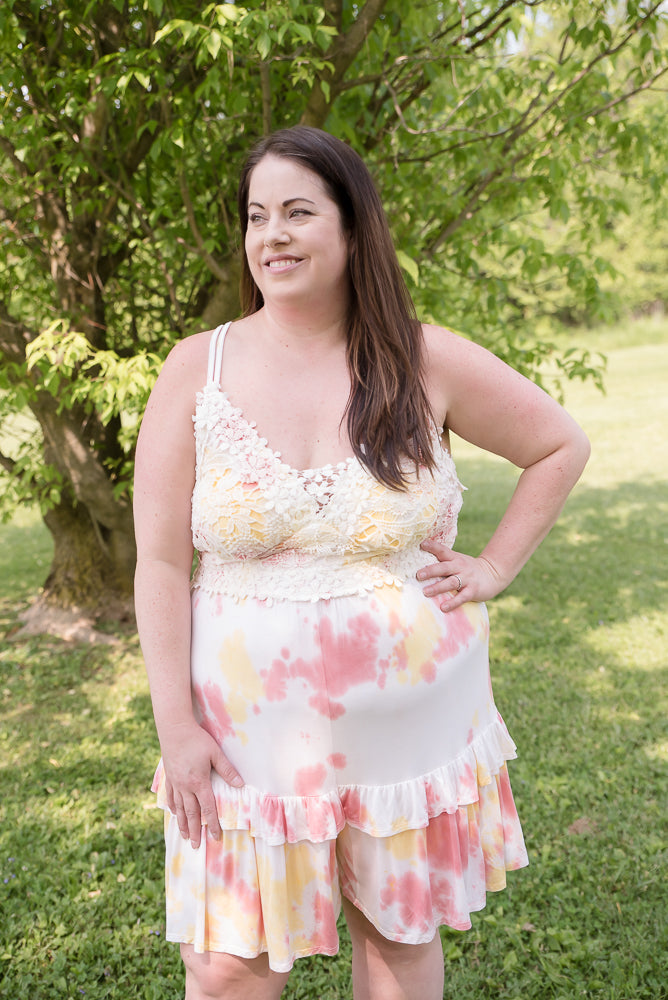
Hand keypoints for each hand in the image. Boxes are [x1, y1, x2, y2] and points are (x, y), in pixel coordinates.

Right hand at [159, 720, 243, 847]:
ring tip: (185, 836)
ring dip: (182, 824)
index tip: (215, 837)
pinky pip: (170, 797)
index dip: (212, 824)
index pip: (208, 808)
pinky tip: (173, 813)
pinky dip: (172, 808)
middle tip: (197, 846)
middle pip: (191, 813)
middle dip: (195, 831)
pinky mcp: (168, 777)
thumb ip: (227, 770)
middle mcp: (185, 786)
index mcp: (198, 782)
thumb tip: (240, 784)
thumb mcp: (215, 753)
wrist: (174, 729)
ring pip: (179, 808)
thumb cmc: (197, 739)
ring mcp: (175, 782)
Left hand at [417, 538, 504, 611]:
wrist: (494, 574)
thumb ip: (444, 561)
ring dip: (438, 587)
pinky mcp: (473, 591)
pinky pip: (462, 597)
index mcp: (455, 558)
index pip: (443, 550)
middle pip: (444, 568)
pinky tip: (443, 607)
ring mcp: (467, 579)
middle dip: (431, 571)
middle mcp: (460, 567)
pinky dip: (452, 602)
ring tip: (426, 592)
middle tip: (419, 575)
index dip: (433, 546)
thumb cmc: (469, 569)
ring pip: (451, 582)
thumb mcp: (458, 560)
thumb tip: (421, 565)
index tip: (422, 544)